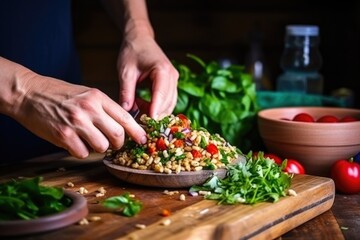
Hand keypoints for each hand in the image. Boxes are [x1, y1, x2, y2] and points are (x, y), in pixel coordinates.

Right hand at [10, 72, 146, 158]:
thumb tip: (122, 126)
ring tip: (87, 139)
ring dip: (97, 148)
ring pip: (102, 146)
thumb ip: (104, 108)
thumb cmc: (59, 94)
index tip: (143, 140)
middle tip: (111, 143)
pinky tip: (73, 142)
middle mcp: (90, 109)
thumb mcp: (86, 94)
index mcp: (98, 97)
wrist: (29, 93)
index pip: (125, 117)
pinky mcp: (64, 135)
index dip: (137, 132)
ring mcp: (77, 122)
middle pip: (118, 135)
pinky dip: (80, 151)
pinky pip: (83, 153)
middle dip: (117, 144)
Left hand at [117, 33, 178, 118]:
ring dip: (156, 112)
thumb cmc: (132, 51)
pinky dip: (157, 107)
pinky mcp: (171, 84)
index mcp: (162, 70)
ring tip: (138, 112)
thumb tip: (125, 110)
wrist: (140, 39)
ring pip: (169, 104)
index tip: (148, 123)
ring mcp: (173, 80)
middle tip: (139, 123)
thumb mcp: (126, 71)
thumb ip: (126, 91)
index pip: (160, 95)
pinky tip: (143, 106)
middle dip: (155, 114)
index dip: (155, 110)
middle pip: (167, 102)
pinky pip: (167, 101)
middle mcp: (172, 76)